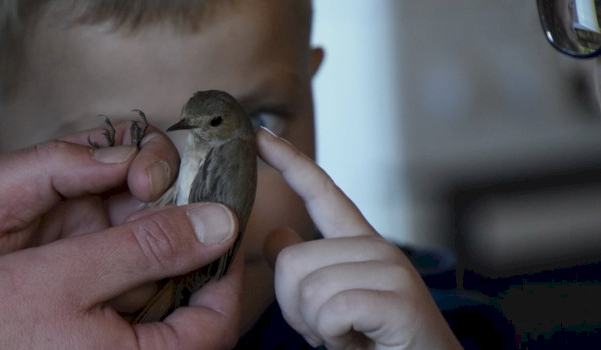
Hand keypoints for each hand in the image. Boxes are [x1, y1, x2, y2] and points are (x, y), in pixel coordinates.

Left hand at [0, 123, 179, 299]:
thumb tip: (123, 156)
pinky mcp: (96, 292)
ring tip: (182, 261)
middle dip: (178, 203)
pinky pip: (144, 282)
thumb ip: (50, 165)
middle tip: (179, 226)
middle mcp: (89, 207)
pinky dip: (164, 284)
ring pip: (160, 238)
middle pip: (161, 193)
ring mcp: (95, 251)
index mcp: (65, 171)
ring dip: (179, 245)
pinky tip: (164, 292)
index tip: (147, 183)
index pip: (132, 147)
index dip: (153, 157)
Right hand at [0, 202, 243, 348]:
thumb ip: (149, 247)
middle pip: (195, 326)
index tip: (217, 226)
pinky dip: (133, 300)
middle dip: (194, 272)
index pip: (218, 321)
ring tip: (150, 236)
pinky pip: (131, 335)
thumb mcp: (73, 271)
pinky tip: (113, 268)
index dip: (224, 269)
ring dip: (164, 282)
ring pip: (163, 328)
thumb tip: (220, 224)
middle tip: (184, 224)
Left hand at [257, 129, 461, 349]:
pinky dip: (334, 337)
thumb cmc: (377, 343)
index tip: (259, 134)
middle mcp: (378, 248)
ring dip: (316, 328)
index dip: (288, 162)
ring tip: (349, 338)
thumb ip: (306, 269)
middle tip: (330, 330)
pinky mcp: (400, 298)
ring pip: (308, 289)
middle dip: (295, 308)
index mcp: (360, 246)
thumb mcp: (332, 305)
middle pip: (292, 260)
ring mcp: (392, 269)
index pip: (321, 192)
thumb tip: (277, 236)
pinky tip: (360, 342)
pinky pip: (331, 311)